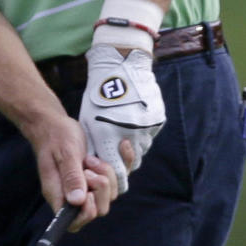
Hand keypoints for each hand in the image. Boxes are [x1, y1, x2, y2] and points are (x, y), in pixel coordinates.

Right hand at [24, 113, 121, 231]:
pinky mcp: (99, 176)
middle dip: (101, 189)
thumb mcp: (64, 153)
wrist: (55, 124)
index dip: (87, 212)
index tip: (89, 192)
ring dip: (108, 174)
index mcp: (59, 194)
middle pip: (99, 209)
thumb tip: (77, 201)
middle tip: (90, 167)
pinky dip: (124, 162)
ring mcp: (88, 186)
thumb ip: (71, 176)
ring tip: (93, 158)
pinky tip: (122, 146)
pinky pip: (120, 178)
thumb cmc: (55, 137)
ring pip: (111, 194)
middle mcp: (74, 195)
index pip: (75, 221)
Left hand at [79, 45, 165, 192]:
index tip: (109, 174)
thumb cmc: (97, 98)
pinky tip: (133, 120)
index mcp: (109, 137)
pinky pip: (149, 135)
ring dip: (134, 146)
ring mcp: (146, 128)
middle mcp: (131, 135)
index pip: (116, 173)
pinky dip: (142, 132)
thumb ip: (94, 147)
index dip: (113, 176)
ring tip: (123, 129)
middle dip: (123, 161)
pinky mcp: (157, 121)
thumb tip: (95, 168)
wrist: (120, 69)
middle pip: (132, 164)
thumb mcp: (88, 122)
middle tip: (116, 149)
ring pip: (142, 149)